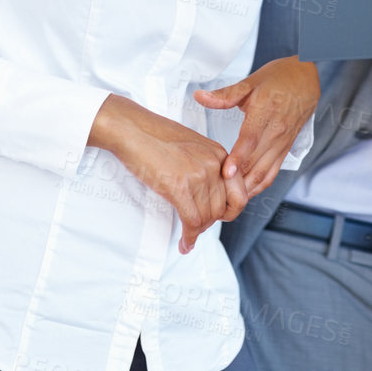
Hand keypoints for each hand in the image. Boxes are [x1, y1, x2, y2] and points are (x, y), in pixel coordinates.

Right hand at [89, 96, 240, 254]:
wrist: (132, 129)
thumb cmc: (156, 136)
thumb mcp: (193, 146)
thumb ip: (207, 167)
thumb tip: (212, 196)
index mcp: (220, 154)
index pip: (240, 194)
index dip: (229, 211)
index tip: (217, 217)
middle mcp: (214, 165)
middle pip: (222, 210)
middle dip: (208, 223)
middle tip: (195, 227)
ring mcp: (198, 175)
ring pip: (206, 218)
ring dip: (196, 231)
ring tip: (187, 234)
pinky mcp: (179, 186)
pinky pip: (191, 222)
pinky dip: (188, 237)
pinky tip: (184, 243)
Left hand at [194, 56, 318, 199]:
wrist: (306, 78)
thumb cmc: (278, 78)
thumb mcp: (250, 82)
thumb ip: (225, 95)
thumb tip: (200, 96)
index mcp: (265, 113)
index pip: (250, 140)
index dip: (238, 158)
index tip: (226, 173)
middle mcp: (276, 131)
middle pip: (256, 162)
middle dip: (238, 182)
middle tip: (217, 194)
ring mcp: (282, 143)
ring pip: (264, 172)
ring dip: (247, 188)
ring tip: (228, 199)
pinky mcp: (286, 149)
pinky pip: (273, 172)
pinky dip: (259, 185)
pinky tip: (246, 192)